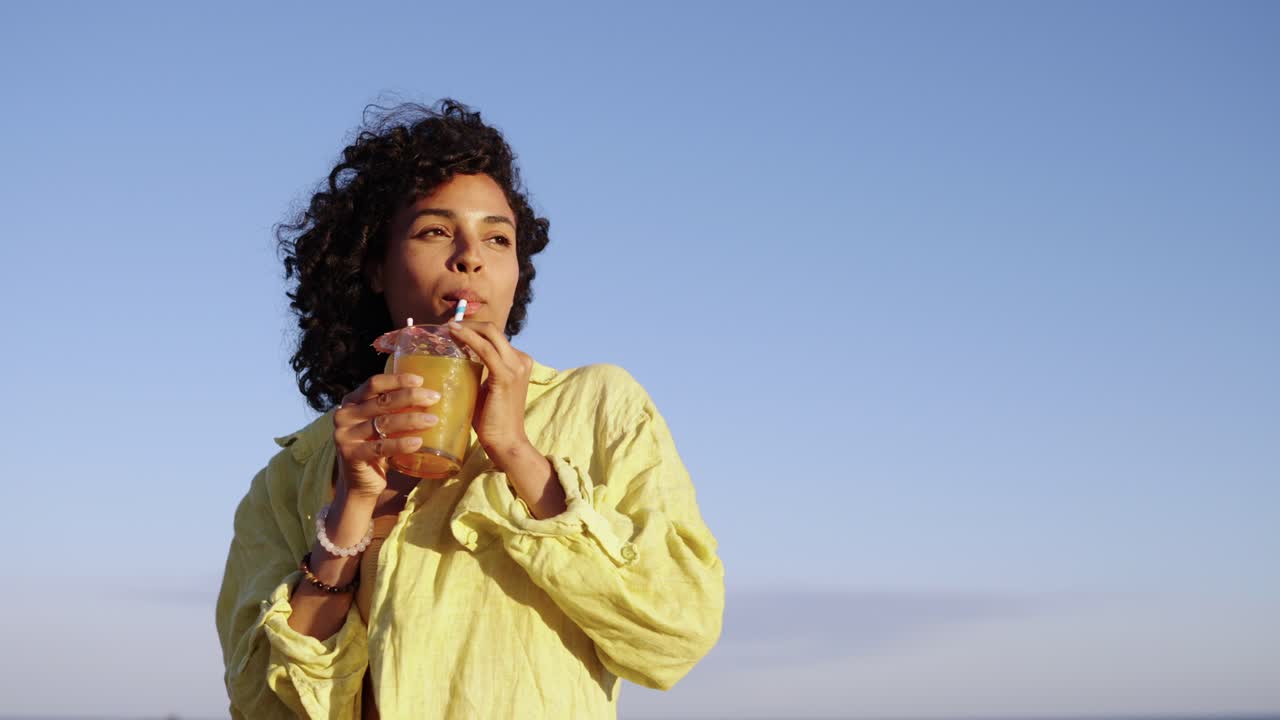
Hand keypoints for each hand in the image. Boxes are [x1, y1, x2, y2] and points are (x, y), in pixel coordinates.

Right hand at [332, 373, 441, 497]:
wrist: (360, 485)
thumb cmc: (376, 449)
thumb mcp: (379, 425)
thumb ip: (392, 410)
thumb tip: (429, 395)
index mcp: (351, 403)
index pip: (373, 384)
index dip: (397, 380)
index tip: (420, 380)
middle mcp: (344, 416)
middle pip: (382, 401)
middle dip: (411, 397)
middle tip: (434, 398)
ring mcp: (345, 436)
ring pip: (383, 422)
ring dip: (412, 419)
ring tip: (433, 420)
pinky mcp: (351, 455)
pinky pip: (380, 447)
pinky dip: (401, 444)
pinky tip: (418, 443)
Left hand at [447, 320, 535, 464]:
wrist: (506, 441)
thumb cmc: (492, 419)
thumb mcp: (486, 388)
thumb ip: (479, 371)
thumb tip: (456, 360)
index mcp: (519, 361)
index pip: (494, 336)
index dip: (473, 329)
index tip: (452, 330)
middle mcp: (521, 359)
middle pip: (492, 329)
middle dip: (468, 323)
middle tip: (447, 326)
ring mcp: (516, 366)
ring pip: (489, 333)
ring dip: (466, 327)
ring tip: (447, 328)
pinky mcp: (506, 376)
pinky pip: (485, 349)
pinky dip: (468, 338)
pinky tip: (454, 334)